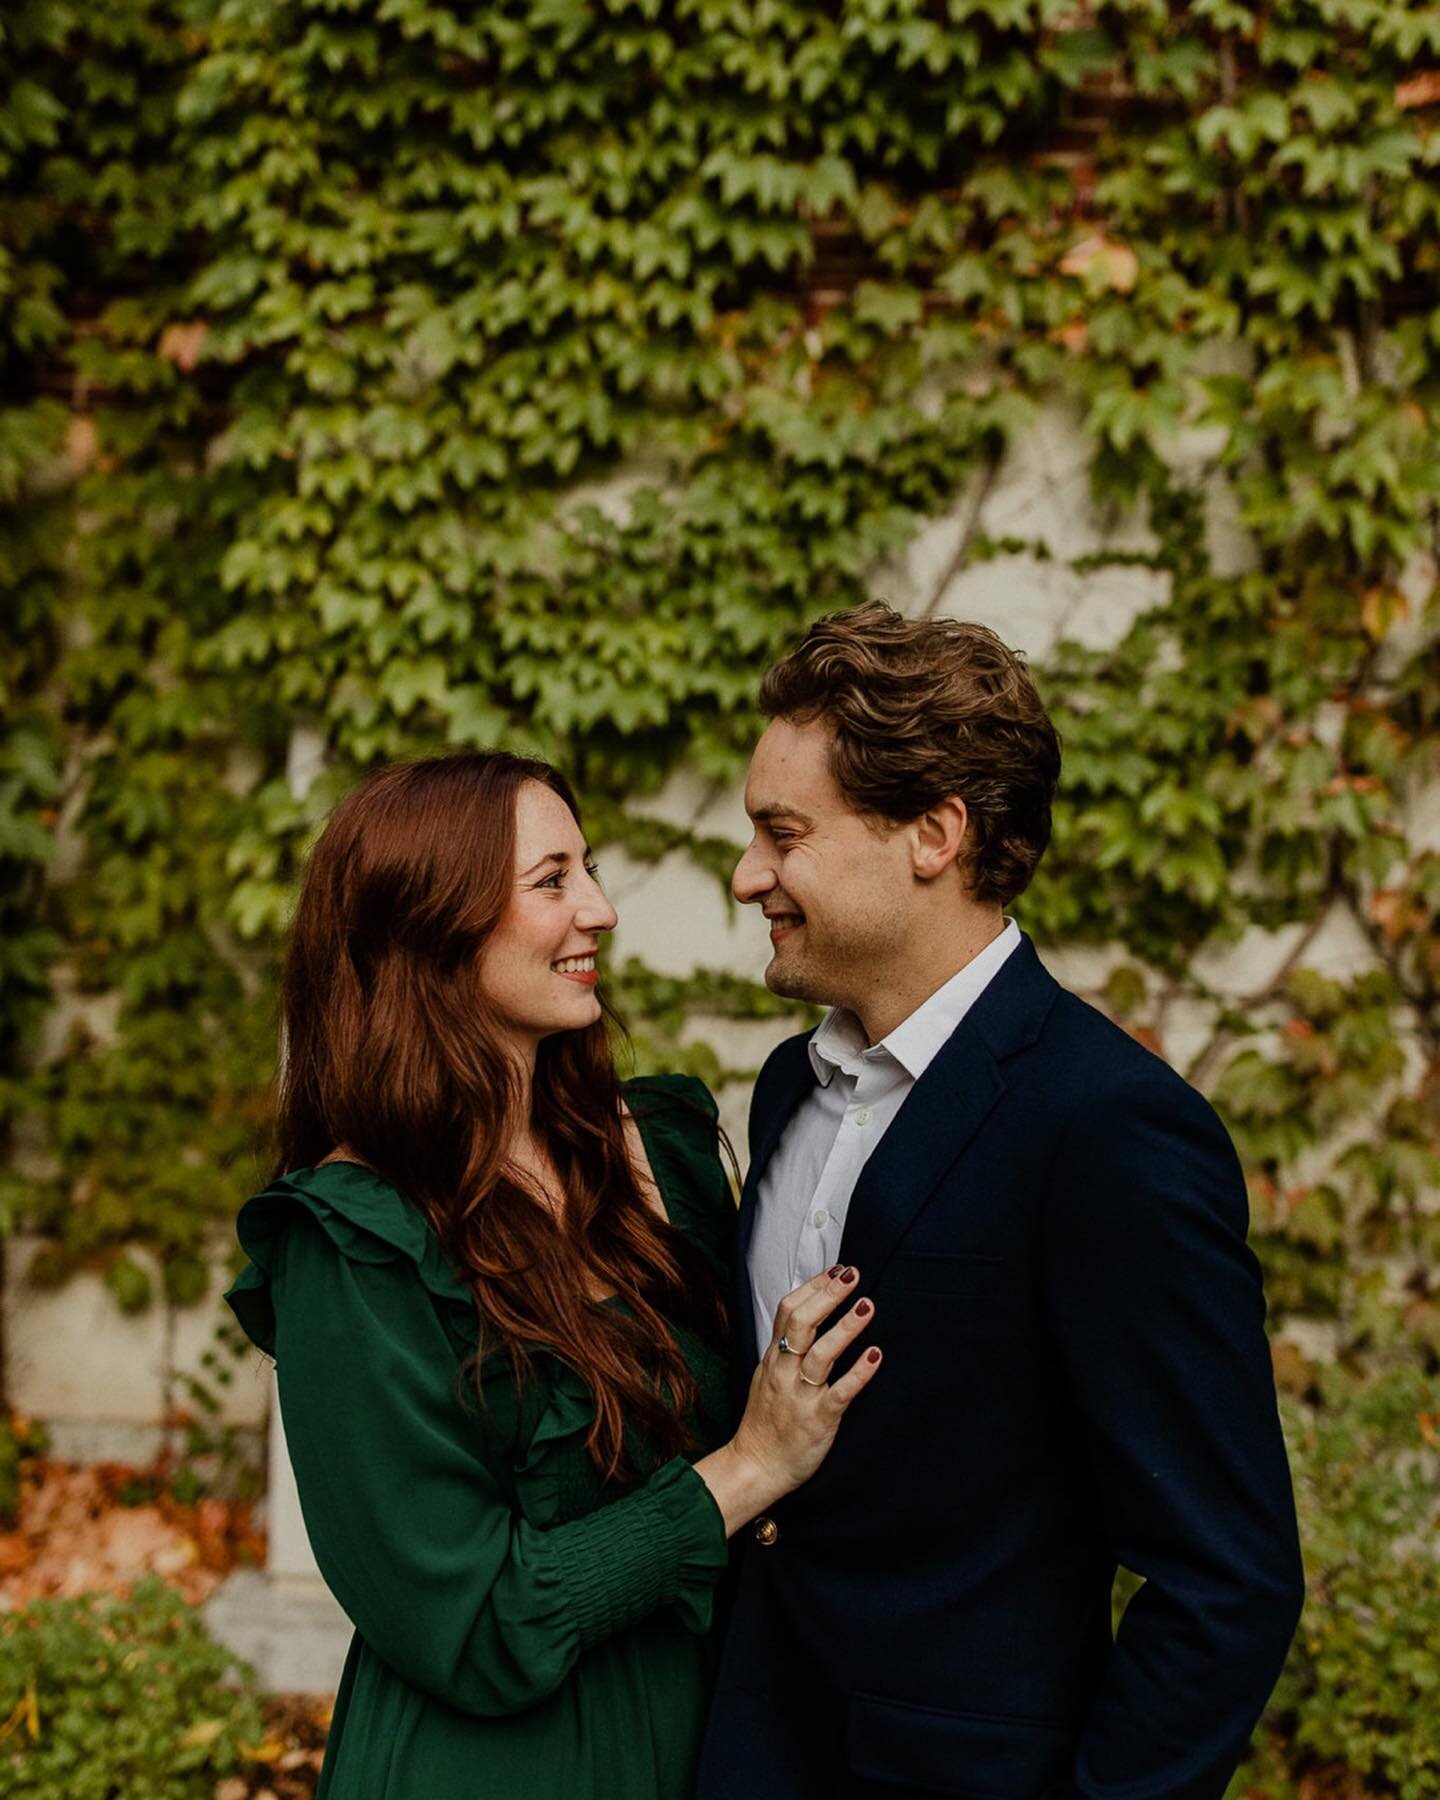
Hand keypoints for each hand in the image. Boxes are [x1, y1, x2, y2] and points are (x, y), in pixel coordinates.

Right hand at [695, 1266, 881, 1535]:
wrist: (757, 1467)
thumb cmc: (766, 1421)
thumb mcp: (768, 1376)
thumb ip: (786, 1348)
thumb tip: (809, 1314)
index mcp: (773, 1358)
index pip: (788, 1311)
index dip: (813, 1287)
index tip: (837, 1269)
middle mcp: (784, 1372)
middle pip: (801, 1324)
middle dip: (828, 1296)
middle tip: (853, 1275)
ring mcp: (800, 1396)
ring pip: (820, 1355)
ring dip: (845, 1328)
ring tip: (867, 1306)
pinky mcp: (818, 1420)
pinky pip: (840, 1393)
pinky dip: (858, 1373)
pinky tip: (876, 1355)